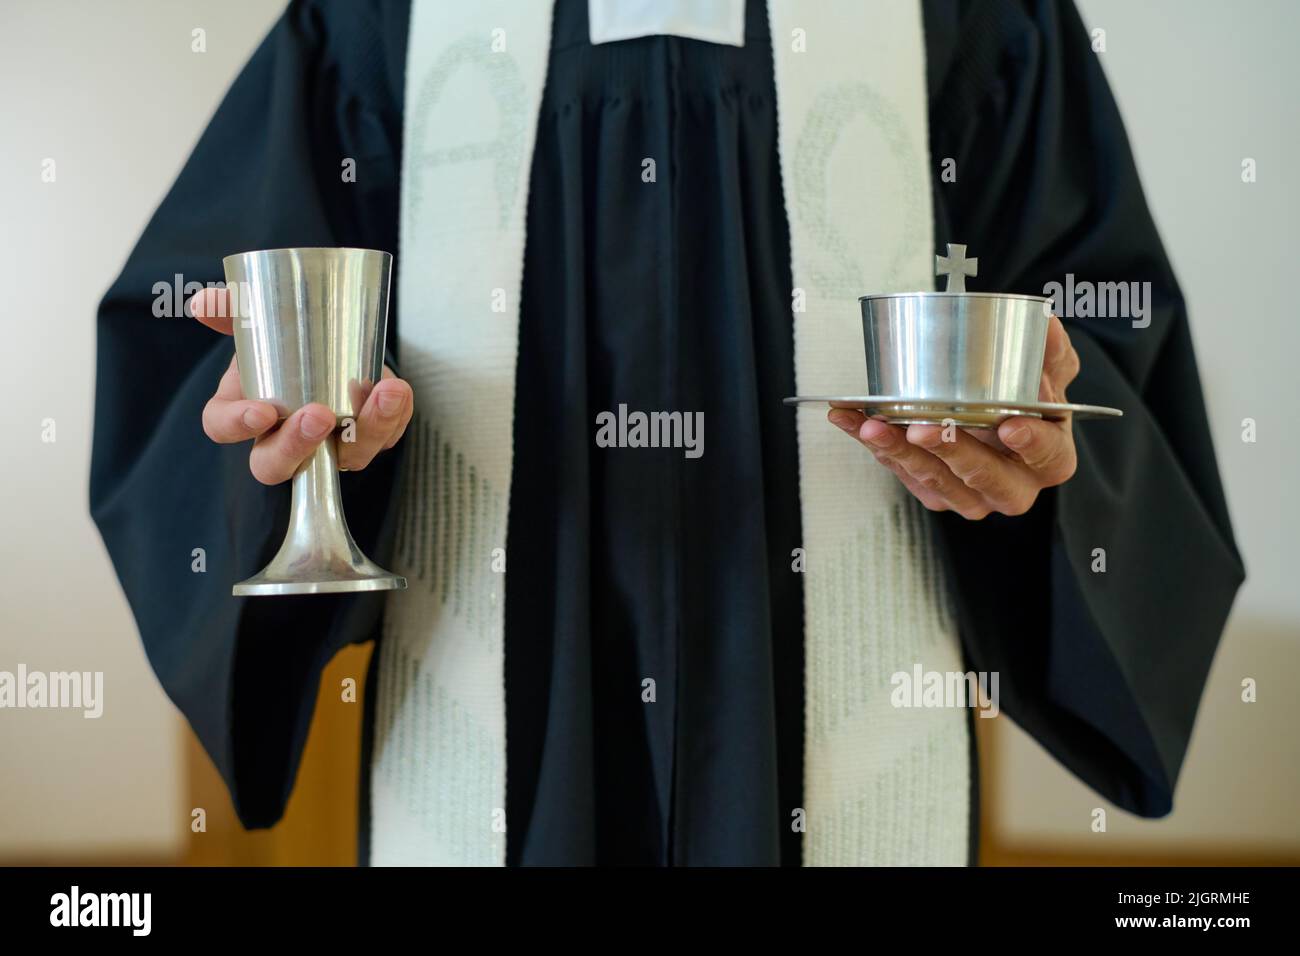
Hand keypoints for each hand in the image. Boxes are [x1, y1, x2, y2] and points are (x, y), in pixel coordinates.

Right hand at [189, 288, 412, 484]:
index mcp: (243, 410)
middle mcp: (281, 439)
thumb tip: (202, 303)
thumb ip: (234, 309)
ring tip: (385, 393)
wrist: (336, 344)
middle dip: (299, 445)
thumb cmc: (288, 344)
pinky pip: (382, 440)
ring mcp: (327, 448)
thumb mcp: (259, 321)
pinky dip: (394, 417)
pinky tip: (399, 393)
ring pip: (344, 458)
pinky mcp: (366, 441)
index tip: (262, 410)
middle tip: (321, 415)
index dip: (238, 424)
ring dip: (368, 428)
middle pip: (277, 464)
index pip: (223, 427)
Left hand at [827, 315, 1079, 519]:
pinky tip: (854, 423)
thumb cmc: (1024, 403)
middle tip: (922, 428)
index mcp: (1050, 459)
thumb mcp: (1046, 373)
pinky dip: (876, 448)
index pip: (1047, 456)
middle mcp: (1013, 487)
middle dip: (950, 451)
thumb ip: (1048, 351)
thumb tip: (1045, 322)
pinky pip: (903, 474)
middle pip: (984, 477)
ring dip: (901, 453)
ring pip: (937, 483)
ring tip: (873, 426)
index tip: (1010, 426)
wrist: (997, 423)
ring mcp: (972, 496)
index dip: (1031, 444)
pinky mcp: (937, 495)